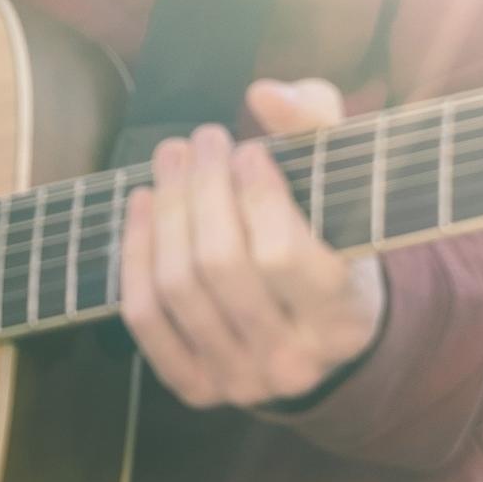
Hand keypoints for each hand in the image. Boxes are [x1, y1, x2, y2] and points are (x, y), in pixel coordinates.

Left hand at [117, 77, 388, 410]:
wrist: (320, 330)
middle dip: (202, 190)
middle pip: (220, 266)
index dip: (256, 195)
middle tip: (200, 140)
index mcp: (341, 319)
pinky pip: (145, 318)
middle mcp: (292, 363)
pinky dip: (136, 255)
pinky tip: (143, 205)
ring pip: (178, 287)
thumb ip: (317, 125)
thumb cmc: (333, 239)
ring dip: (166, 211)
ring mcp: (239, 381)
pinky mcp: (194, 387)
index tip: (249, 150)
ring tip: (170, 158)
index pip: (282, 256)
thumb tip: (264, 94)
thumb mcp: (346, 181)